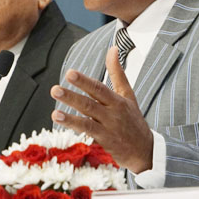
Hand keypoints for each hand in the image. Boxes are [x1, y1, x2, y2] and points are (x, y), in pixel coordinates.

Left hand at [50, 46, 153, 172]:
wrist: (144, 149)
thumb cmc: (133, 119)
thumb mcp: (128, 94)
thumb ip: (117, 72)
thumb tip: (112, 49)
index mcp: (118, 100)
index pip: (99, 88)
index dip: (84, 81)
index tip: (70, 73)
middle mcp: (113, 113)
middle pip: (91, 103)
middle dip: (73, 96)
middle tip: (55, 89)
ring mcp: (109, 128)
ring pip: (87, 120)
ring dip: (70, 117)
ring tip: (54, 113)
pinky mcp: (105, 140)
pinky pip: (88, 133)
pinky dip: (75, 128)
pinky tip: (61, 122)